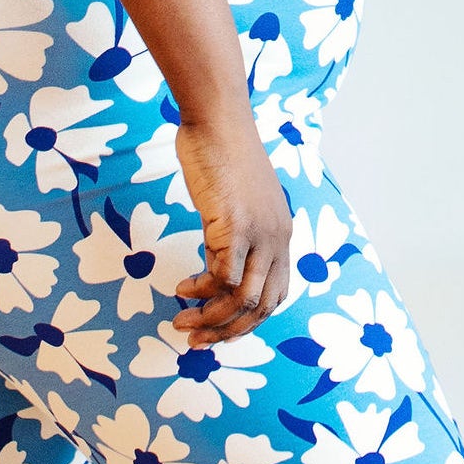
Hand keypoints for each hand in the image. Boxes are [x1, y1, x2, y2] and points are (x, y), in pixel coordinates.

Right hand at [171, 111, 292, 343]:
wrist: (218, 122)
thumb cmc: (223, 154)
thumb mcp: (238, 202)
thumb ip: (235, 233)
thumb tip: (218, 263)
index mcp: (282, 234)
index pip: (276, 295)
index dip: (249, 320)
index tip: (219, 329)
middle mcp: (277, 239)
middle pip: (262, 306)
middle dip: (229, 332)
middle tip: (199, 341)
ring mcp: (259, 235)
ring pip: (242, 299)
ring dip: (211, 320)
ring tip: (183, 324)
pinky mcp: (235, 228)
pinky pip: (221, 277)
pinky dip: (201, 291)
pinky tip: (182, 289)